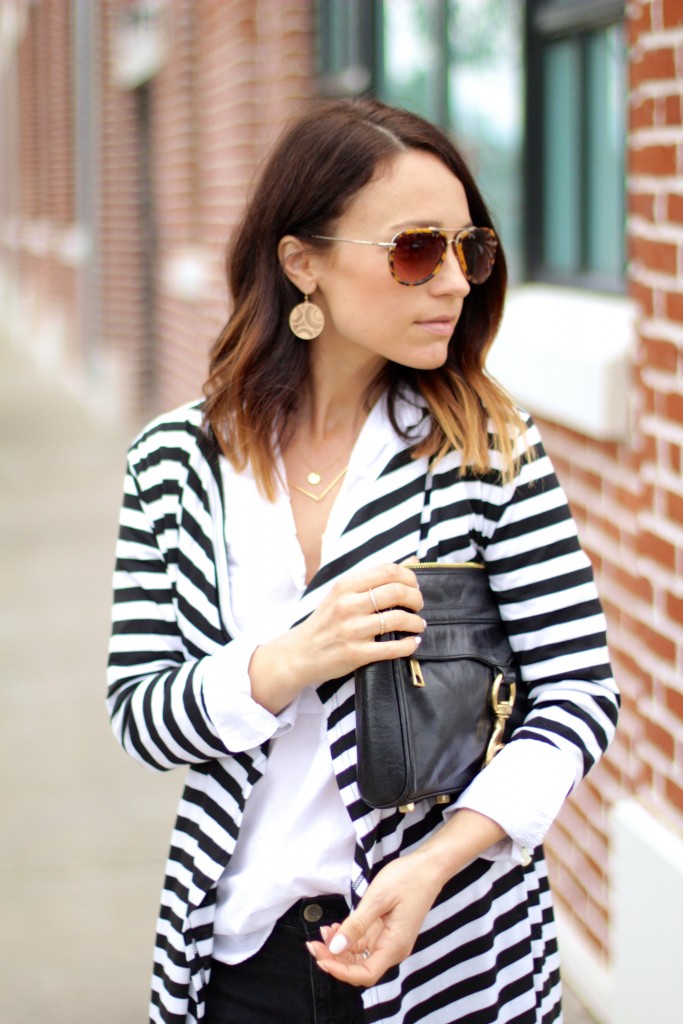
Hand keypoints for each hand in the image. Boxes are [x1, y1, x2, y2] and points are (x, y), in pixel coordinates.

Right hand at [249, 562, 424, 712]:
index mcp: (345, 586)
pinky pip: (392, 648)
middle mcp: (348, 605)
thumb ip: (375, 578)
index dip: (409, 577)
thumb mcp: (343, 593)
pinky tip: (412, 642)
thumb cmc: (326, 621)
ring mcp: (352, 630)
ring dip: (416, 622)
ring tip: (418, 624)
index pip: (387, 571)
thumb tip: (413, 561)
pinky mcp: (356, 654)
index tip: (413, 586)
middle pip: (396, 592)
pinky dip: (409, 645)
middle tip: (418, 605)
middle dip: (416, 598)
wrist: (300, 653)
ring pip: (398, 619)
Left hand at [305, 850, 442, 986]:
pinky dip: (348, 938)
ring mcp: (389, 941)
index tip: (321, 957)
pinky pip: (363, 943)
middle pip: (359, 967)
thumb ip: (356, 925)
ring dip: (339, 948)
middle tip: (313, 944)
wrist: (428, 867)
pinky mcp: (385, 932)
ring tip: (324, 931)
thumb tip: (335, 948)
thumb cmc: (407, 879)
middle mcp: (392, 949)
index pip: (365, 974)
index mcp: (394, 946)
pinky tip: (336, 927)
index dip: (340, 971)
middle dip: (335, 959)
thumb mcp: (378, 899)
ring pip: (359, 956)